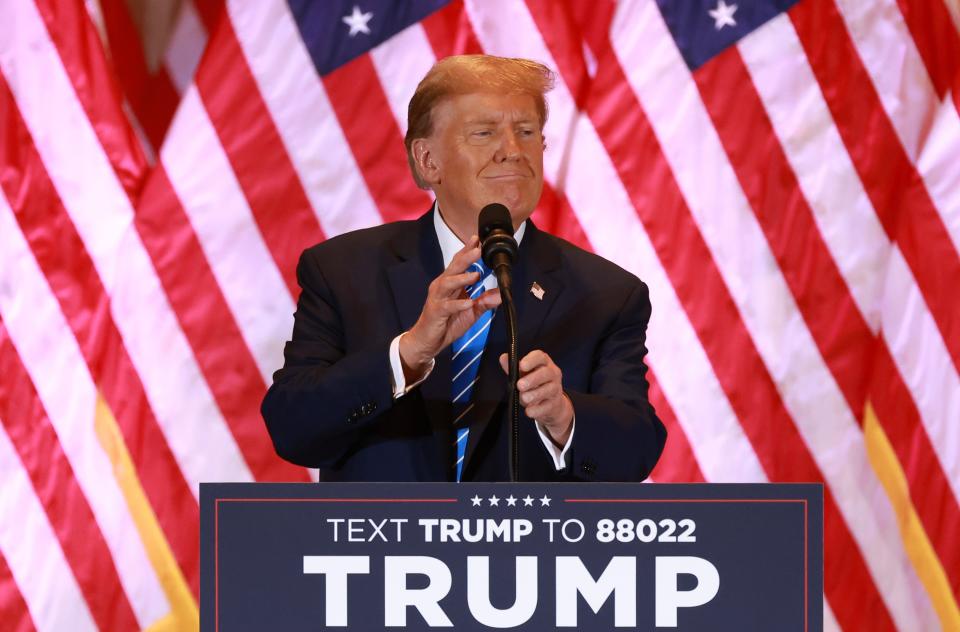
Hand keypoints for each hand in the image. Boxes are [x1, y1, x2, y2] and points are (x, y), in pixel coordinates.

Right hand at [399, 236, 500, 379]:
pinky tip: (468, 302)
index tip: (478, 239)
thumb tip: (501, 294)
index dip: (467, 251)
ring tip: (475, 275)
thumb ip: (485, 302)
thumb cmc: (446, 323)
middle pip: (453, 268)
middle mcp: (442, 287)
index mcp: (450, 283)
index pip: (458, 263)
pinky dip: (458, 304)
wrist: (426, 341)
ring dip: (462, 278)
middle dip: (466, 257)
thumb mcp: (470, 312)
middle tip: (478, 249)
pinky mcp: (435, 312)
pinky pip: (447, 306)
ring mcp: (437, 299)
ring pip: (448, 283)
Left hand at [500, 350, 572, 445]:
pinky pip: (547, 406)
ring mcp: (556, 389)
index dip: (531, 360)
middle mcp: (553, 374)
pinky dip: (537, 410)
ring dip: (534, 395)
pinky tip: (529, 411)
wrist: (550, 404)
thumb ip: (512, 367)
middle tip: (520, 385)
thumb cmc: (534, 385)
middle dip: (532, 379)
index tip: (522, 365)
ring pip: (548, 390)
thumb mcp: (523, 374)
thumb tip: (503, 357)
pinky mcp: (555, 404)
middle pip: (546, 373)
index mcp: (544, 363)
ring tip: (524, 398)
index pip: (540, 357)